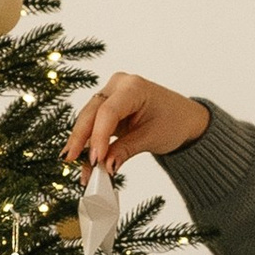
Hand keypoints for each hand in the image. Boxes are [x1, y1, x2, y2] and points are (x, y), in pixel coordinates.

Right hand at [65, 73, 209, 176]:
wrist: (184, 118)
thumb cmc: (174, 121)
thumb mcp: (151, 138)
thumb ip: (125, 150)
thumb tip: (104, 166)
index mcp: (133, 87)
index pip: (108, 112)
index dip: (98, 137)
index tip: (95, 160)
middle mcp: (118, 86)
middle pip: (91, 113)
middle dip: (80, 138)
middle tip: (71, 160)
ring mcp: (110, 96)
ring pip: (88, 119)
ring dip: (82, 144)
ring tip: (78, 168)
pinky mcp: (107, 109)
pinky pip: (93, 126)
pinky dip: (90, 145)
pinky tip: (84, 163)